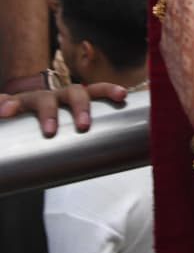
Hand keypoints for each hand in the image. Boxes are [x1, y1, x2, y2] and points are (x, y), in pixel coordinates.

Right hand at [0, 82, 127, 137]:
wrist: (13, 115)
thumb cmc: (48, 126)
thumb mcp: (65, 129)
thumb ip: (80, 140)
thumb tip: (106, 162)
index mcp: (72, 99)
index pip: (94, 90)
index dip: (109, 90)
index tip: (123, 95)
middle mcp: (56, 96)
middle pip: (73, 92)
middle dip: (81, 106)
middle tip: (84, 126)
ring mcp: (34, 99)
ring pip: (43, 98)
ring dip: (49, 112)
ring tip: (50, 130)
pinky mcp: (12, 105)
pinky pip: (7, 102)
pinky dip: (6, 105)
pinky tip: (6, 112)